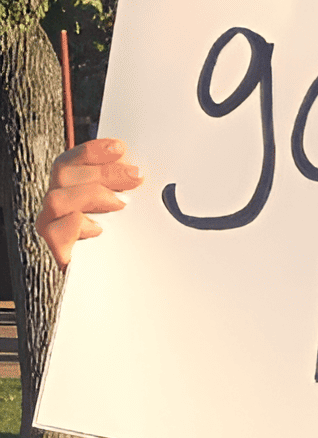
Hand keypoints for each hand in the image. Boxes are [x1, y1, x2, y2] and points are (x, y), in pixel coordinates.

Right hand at [36, 140, 142, 269]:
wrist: (122, 289)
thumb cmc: (128, 247)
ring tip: (121, 204)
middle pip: (64, 173)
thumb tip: (143, 171)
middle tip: (134, 177)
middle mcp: (59, 205)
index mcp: (74, 190)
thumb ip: (129, 191)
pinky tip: (99, 228)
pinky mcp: (57, 250)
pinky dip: (77, 224)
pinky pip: (56, 230)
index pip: (73, 161)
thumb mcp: (133, 213)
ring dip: (91, 195)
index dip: (93, 151)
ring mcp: (54, 226)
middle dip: (102, 171)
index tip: (120, 148)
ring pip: (57, 199)